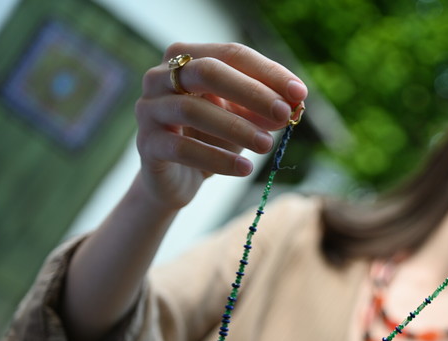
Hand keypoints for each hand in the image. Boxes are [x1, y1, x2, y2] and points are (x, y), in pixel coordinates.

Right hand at [134, 42, 306, 209]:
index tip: (300, 93)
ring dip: (236, 127)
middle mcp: (161, 77)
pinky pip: (182, 149)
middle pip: (207, 72)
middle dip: (251, 92)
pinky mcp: (147, 144)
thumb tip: (294, 105)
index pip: (232, 55)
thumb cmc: (212, 137)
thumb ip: (265, 110)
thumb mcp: (243, 120)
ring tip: (267, 145)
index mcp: (188, 59)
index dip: (268, 72)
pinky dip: (218, 158)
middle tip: (283, 113)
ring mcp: (149, 109)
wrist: (178, 178)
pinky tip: (245, 168)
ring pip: (192, 110)